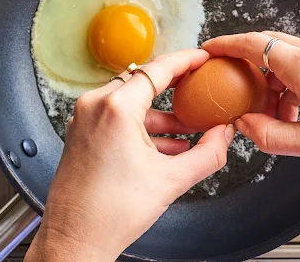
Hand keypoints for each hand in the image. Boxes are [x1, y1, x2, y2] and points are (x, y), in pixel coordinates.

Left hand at [25, 49, 233, 261]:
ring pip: (130, 101)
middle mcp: (95, 106)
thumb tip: (223, 136)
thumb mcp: (172, 180)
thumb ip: (208, 154)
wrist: (76, 240)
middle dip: (175, 89)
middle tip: (199, 90)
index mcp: (116, 109)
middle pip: (143, 82)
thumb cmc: (110, 214)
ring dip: (160, 114)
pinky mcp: (81, 132)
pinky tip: (164, 146)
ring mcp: (84, 118)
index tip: (201, 58)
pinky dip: (142, 126)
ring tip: (187, 131)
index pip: (158, 69)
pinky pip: (117, 117)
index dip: (185, 60)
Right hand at [202, 31, 299, 175]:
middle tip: (231, 90)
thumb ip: (271, 136)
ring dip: (270, 81)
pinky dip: (290, 83)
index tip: (207, 50)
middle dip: (244, 66)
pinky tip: (297, 113)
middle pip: (267, 47)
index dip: (225, 46)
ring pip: (286, 58)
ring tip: (272, 117)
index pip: (252, 44)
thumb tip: (243, 125)